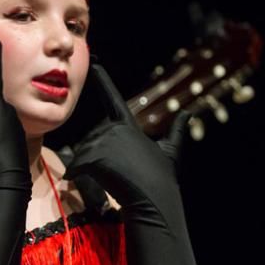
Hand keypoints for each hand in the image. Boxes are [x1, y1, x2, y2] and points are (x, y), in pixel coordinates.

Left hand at [64, 62, 179, 211]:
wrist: (155, 200)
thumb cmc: (162, 178)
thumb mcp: (171, 151)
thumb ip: (176, 131)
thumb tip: (188, 113)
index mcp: (128, 125)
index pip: (113, 98)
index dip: (104, 81)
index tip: (96, 64)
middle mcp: (114, 129)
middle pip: (91, 139)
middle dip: (96, 155)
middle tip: (116, 172)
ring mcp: (104, 143)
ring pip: (83, 153)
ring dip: (88, 167)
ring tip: (109, 179)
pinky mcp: (94, 158)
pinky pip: (76, 166)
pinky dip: (75, 174)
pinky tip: (80, 181)